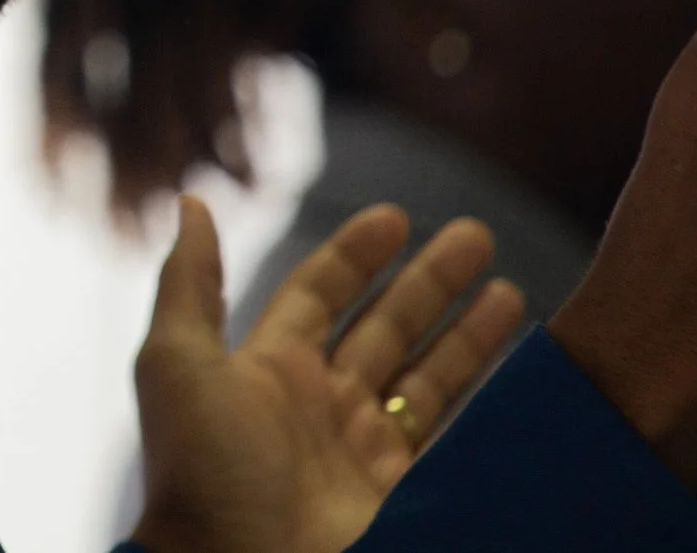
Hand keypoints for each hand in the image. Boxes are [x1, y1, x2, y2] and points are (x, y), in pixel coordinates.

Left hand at [130, 198, 524, 552]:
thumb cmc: (201, 470)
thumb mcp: (178, 364)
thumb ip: (189, 282)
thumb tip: (189, 200)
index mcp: (268, 368)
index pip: (319, 293)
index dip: (356, 254)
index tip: (398, 216)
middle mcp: (319, 405)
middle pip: (384, 326)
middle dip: (430, 281)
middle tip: (479, 234)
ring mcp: (363, 453)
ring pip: (426, 378)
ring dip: (468, 333)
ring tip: (509, 290)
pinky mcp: (401, 496)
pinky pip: (450, 437)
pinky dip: (483, 404)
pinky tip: (518, 372)